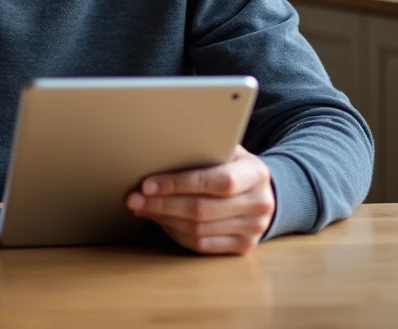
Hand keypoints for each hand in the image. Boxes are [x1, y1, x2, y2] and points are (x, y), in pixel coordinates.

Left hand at [126, 145, 274, 254]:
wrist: (263, 192)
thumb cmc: (234, 165)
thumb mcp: (227, 151)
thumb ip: (203, 150)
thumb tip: (159, 150)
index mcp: (256, 173)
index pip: (216, 181)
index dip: (178, 184)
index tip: (147, 184)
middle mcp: (259, 204)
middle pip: (202, 210)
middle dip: (162, 204)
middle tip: (134, 198)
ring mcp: (253, 229)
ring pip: (198, 230)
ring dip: (164, 220)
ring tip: (141, 208)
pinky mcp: (243, 247)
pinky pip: (202, 245)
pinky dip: (176, 233)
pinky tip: (160, 221)